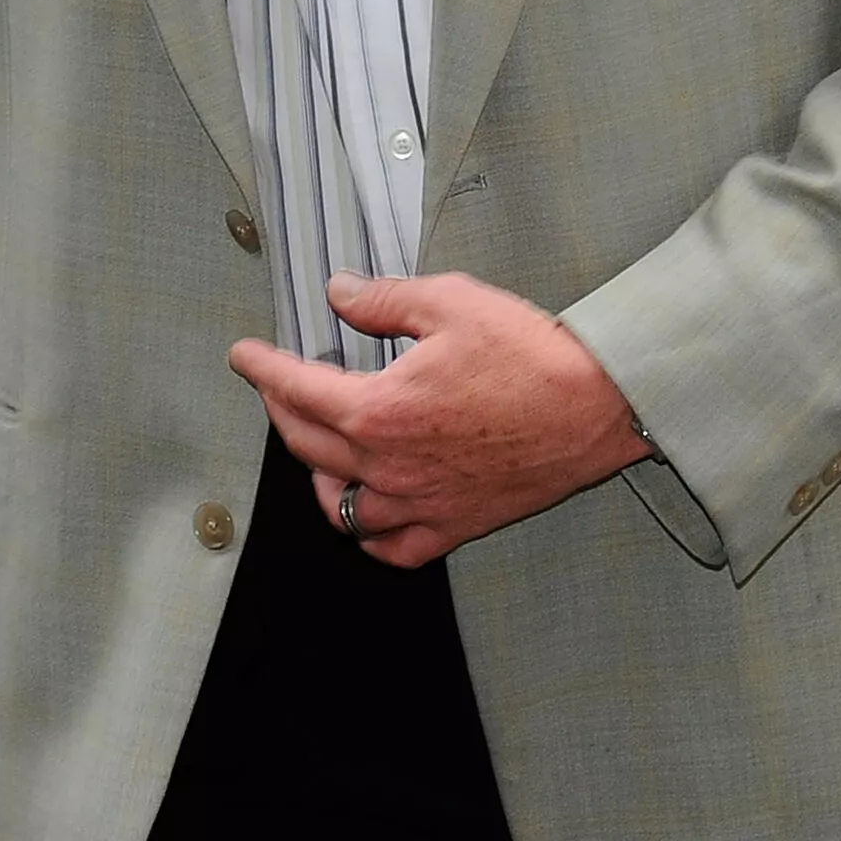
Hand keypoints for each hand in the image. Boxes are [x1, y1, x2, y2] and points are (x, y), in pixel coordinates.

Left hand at [228, 269, 647, 566]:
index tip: (243, 355)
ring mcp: (420, 504)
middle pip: (308, 445)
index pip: (296, 390)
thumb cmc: (529, 354)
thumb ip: (383, 301)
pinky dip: (366, 533)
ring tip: (316, 444)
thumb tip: (340, 293)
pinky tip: (364, 509)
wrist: (597, 406)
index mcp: (380, 411)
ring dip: (316, 471)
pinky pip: (391, 547)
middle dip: (281, 409)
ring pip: (339, 506)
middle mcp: (390, 468)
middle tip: (274, 385)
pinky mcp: (454, 526)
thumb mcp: (450, 302)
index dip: (262, 368)